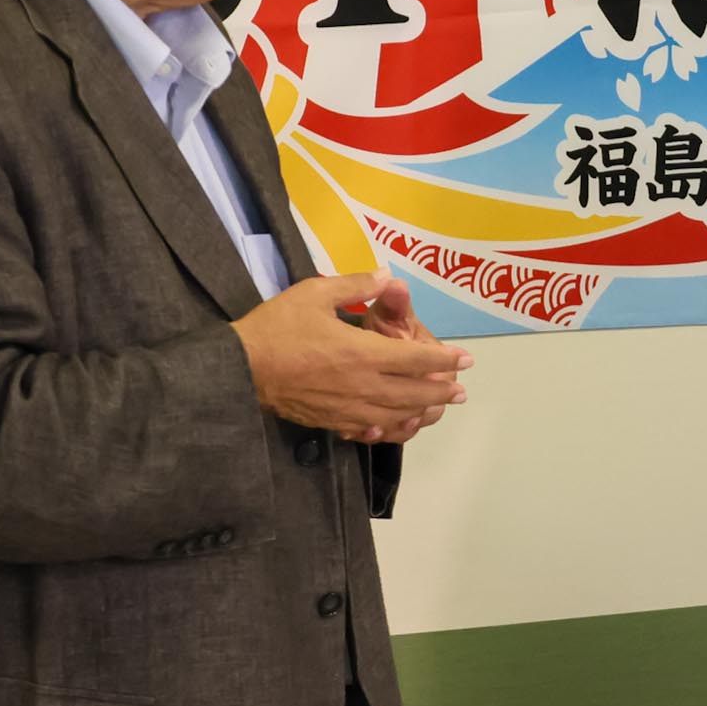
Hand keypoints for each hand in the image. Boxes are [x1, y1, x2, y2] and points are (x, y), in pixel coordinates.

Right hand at [231, 273, 470, 444]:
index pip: (417, 359)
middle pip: (414, 393)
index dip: (445, 359)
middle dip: (441, 392)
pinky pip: (367, 429)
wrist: (239, 369)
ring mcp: (347, 408)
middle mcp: (363, 385)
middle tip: (461, 392)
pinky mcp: (330, 421)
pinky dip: (387, 429)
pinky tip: (393, 427)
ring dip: (421, 412)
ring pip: (395, 415)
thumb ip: (356, 286)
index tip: (466, 359)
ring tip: (437, 410)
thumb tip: (388, 276)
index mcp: (364, 353)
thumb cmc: (277, 327)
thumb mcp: (316, 293)